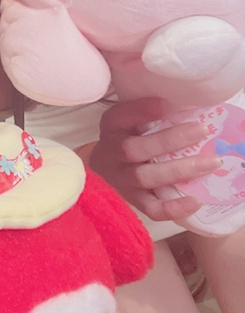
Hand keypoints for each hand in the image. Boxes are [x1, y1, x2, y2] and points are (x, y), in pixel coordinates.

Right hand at [88, 97, 220, 222]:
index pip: (120, 116)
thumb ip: (147, 112)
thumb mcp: (128, 118)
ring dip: (178, 170)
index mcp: (111, 127)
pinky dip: (174, 207)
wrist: (102, 168)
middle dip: (169, 140)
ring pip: (145, 178)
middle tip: (202, 130)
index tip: (165, 104)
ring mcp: (121, 180)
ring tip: (210, 163)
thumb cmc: (125, 136)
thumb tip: (182, 104)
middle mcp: (111, 153)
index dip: (141, 111)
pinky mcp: (132, 200)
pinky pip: (151, 208)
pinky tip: (196, 200)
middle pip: (134, 149)